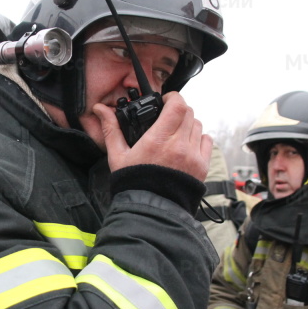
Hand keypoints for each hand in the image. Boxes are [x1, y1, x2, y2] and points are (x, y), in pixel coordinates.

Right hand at [93, 92, 211, 180]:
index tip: (165, 101)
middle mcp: (178, 145)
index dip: (173, 97)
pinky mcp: (202, 166)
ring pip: (198, 125)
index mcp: (158, 140)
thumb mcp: (117, 156)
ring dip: (188, 124)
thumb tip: (100, 110)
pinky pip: (207, 141)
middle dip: (178, 110)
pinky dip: (198, 138)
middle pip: (188, 112)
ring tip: (175, 133)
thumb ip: (112, 129)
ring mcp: (193, 156)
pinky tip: (186, 145)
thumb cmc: (133, 184)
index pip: (177, 105)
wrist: (151, 211)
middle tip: (168, 116)